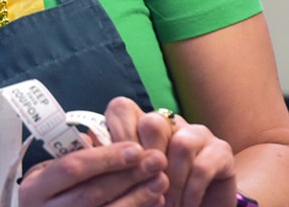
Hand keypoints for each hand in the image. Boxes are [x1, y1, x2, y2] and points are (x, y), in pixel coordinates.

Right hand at [19, 141, 168, 205]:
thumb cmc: (50, 190)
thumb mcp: (49, 170)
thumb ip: (73, 154)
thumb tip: (106, 137)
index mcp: (35, 188)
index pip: (72, 168)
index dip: (105, 158)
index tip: (135, 148)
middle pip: (92, 194)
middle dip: (127, 176)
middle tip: (156, 160)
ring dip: (138, 196)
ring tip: (161, 179)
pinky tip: (155, 200)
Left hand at [105, 97, 236, 206]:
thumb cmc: (156, 195)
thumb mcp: (129, 179)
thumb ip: (111, 161)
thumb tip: (84, 142)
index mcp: (140, 122)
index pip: (122, 108)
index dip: (117, 135)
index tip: (117, 168)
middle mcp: (169, 121)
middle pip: (152, 122)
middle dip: (147, 161)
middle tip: (144, 189)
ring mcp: (197, 133)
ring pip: (181, 144)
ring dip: (172, 181)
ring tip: (168, 204)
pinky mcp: (221, 150)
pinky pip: (202, 165)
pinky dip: (190, 191)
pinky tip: (185, 205)